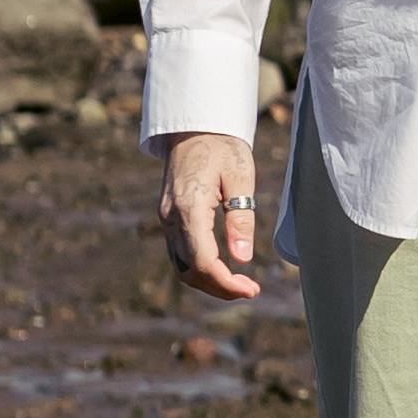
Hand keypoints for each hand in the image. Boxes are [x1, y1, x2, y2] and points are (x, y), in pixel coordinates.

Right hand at [157, 133, 260, 298]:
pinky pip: (180, 254)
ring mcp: (166, 219)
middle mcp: (171, 217)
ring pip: (182, 266)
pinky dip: (199, 269)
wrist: (194, 127)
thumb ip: (241, 217)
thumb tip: (243, 258)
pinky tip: (222, 268)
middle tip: (250, 290)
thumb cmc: (222, 147)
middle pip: (190, 270)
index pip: (203, 261)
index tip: (252, 290)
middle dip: (219, 287)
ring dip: (209, 282)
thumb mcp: (240, 177)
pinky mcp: (168, 218)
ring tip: (240, 284)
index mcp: (189, 207)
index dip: (226, 283)